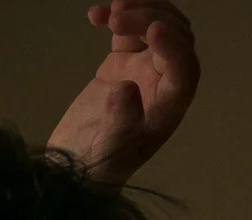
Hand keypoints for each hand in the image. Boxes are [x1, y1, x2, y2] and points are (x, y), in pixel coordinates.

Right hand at [47, 1, 200, 183]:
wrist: (69, 170)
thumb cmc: (92, 172)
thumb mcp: (106, 155)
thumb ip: (120, 125)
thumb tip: (125, 88)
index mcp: (167, 109)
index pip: (183, 70)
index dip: (173, 47)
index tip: (152, 29)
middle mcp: (162, 85)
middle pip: (174, 39)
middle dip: (150, 20)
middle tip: (116, 17)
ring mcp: (144, 71)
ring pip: (158, 27)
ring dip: (140, 10)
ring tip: (109, 11)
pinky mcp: (122, 64)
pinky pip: (129, 31)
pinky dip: (115, 17)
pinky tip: (93, 15)